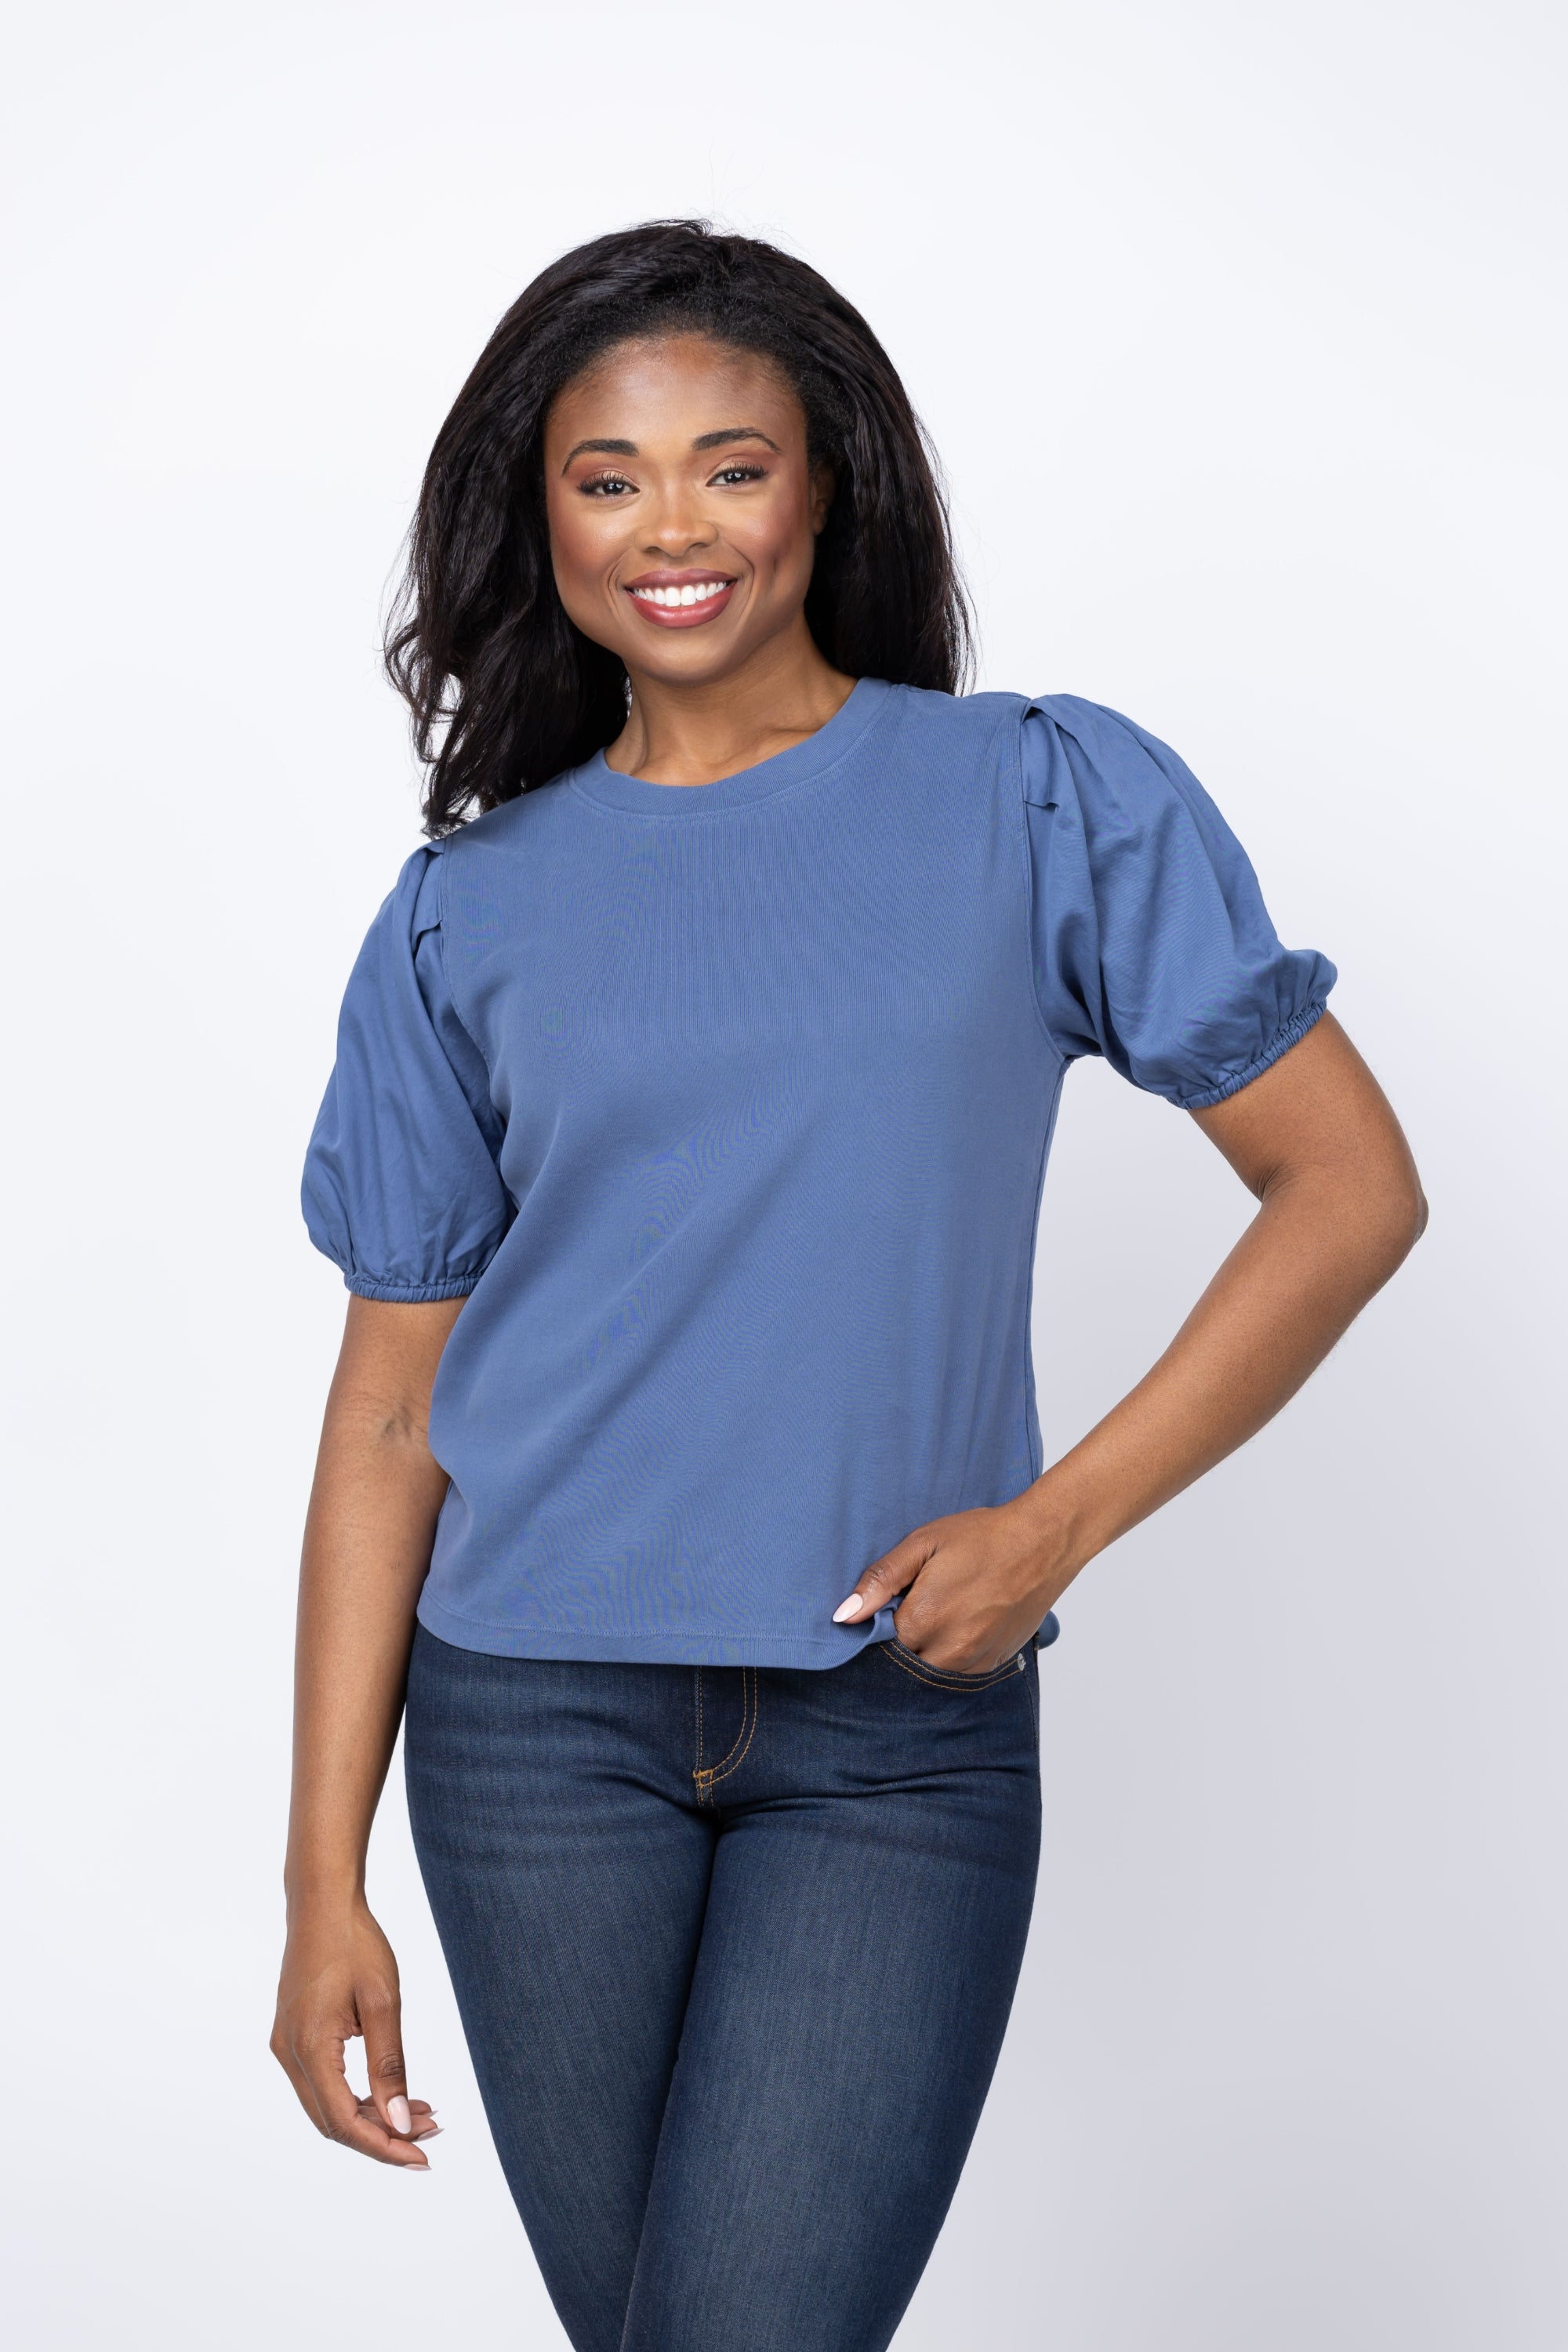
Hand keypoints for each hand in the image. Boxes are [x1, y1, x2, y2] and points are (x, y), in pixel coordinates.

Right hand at [271, 1899, 438, 2167]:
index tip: (422, 2157)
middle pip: (332, 2121)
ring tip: (421, 2112)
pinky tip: (391, 2091)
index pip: (344, 2122)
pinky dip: (356, 2094)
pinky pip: (322, 2082)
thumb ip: (389, 2066)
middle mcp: (288, 2054)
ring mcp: (286, 2045)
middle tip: (430, 2132)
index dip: (383, 2146)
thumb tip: (400, 2123)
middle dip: (382, 2135)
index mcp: (309, 2048)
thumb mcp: (383, 2003)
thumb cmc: (354, 1943)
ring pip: (327, 2104)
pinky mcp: (293, 2035)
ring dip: (371, 2116)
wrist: (322, 1902)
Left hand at [832, 1497, 1066, 1672]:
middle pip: (903, 1661)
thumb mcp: (923, 1544)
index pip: (878, 1641)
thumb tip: (844, 1616)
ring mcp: (973, 1661)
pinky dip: (951, 1653)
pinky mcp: (993, 1664)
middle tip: (917, 1605)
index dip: (878, 1622)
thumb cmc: (982, 1537)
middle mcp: (948, 1650)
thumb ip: (881, 1581)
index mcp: (923, 1620)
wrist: (1043, 1543)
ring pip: (929, 1669)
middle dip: (901, 1640)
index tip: (890, 1602)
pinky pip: (957, 1671)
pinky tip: (961, 1621)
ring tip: (942, 1609)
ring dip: (926, 1648)